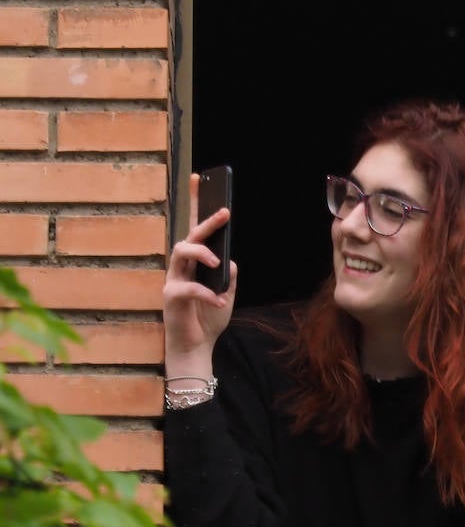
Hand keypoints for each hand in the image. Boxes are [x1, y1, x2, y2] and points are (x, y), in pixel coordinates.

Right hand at [163, 172, 237, 369]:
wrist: (196, 347)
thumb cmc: (208, 318)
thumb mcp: (227, 293)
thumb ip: (229, 276)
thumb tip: (230, 260)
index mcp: (195, 262)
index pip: (195, 229)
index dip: (196, 204)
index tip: (201, 179)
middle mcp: (181, 266)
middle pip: (189, 236)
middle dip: (206, 222)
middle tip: (225, 212)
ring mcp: (173, 280)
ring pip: (180, 252)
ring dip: (201, 253)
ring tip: (217, 262)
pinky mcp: (171, 298)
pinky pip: (188, 289)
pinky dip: (208, 294)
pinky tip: (220, 301)